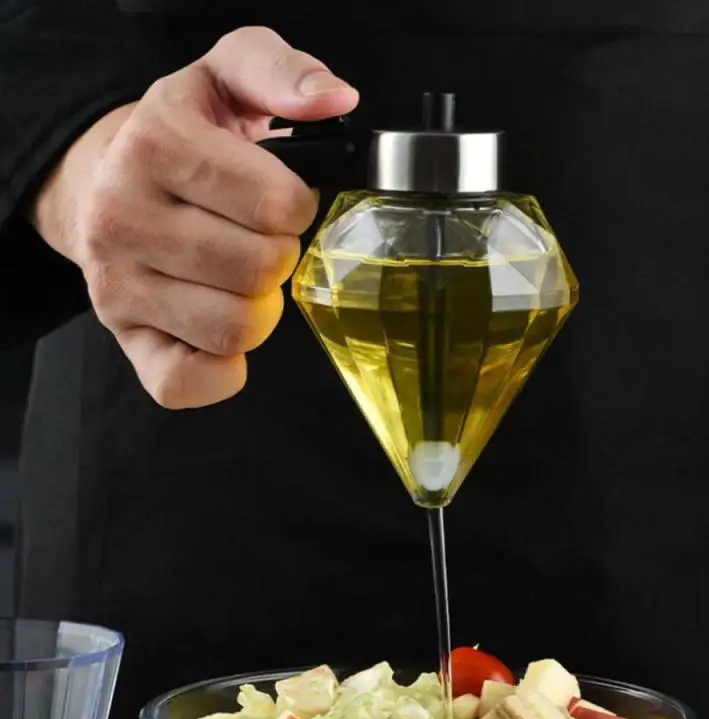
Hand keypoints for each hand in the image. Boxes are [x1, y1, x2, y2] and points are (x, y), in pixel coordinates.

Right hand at [31, 27, 357, 408]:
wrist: (102, 181)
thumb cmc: (180, 137)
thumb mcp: (224, 78)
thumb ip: (281, 73)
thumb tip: (335, 99)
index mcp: (155, 145)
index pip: (276, 206)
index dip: (298, 207)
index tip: (281, 201)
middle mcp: (122, 218)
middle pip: (260, 271)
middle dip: (279, 256)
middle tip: (258, 239)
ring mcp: (117, 286)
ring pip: (236, 328)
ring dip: (260, 309)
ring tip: (240, 279)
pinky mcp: (125, 338)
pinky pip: (189, 383)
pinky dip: (224, 368)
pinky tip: (221, 328)